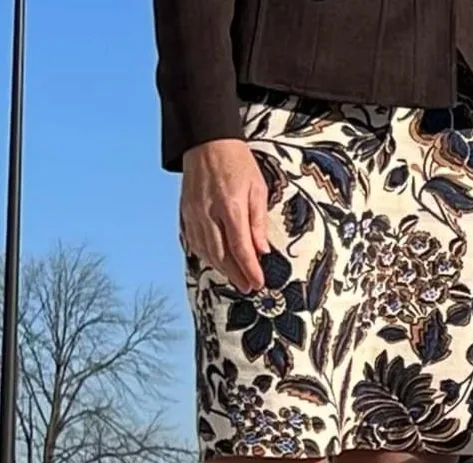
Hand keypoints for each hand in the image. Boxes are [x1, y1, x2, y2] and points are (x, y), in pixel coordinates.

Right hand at [180, 139, 269, 292]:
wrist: (206, 140)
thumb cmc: (237, 162)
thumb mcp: (257, 188)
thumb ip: (258, 221)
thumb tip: (262, 250)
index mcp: (230, 206)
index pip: (240, 247)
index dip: (250, 269)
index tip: (258, 282)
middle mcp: (208, 212)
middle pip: (222, 254)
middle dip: (236, 274)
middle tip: (249, 287)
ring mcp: (193, 213)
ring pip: (206, 251)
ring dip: (222, 269)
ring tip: (236, 278)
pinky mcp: (185, 211)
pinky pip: (194, 241)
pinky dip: (206, 256)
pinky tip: (217, 262)